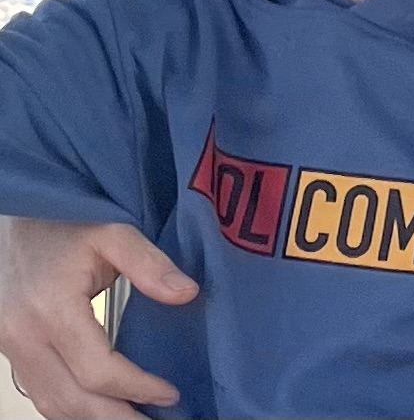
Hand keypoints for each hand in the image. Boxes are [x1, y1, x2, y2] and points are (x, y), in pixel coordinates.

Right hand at [0, 217, 198, 419]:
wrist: (16, 220)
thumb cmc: (64, 222)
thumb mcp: (112, 231)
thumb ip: (149, 263)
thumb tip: (188, 294)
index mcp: (51, 308)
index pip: (97, 369)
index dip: (136, 387)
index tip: (170, 394)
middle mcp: (24, 336)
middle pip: (72, 400)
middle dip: (117, 419)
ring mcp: (11, 348)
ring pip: (52, 404)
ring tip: (136, 419)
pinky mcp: (10, 352)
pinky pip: (41, 392)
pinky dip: (72, 408)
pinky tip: (103, 407)